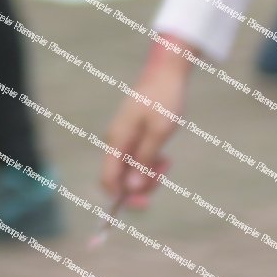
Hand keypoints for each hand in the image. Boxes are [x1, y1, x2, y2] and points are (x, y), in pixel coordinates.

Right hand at [100, 33, 197, 213]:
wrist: (166, 73)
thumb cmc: (164, 100)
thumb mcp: (160, 132)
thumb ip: (145, 161)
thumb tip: (131, 188)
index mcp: (117, 141)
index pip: (108, 180)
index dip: (123, 198)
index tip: (146, 203)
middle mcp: (115, 142)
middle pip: (120, 179)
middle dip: (142, 184)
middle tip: (165, 173)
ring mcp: (123, 140)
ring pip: (131, 171)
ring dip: (149, 174)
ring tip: (168, 162)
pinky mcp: (132, 137)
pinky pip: (137, 160)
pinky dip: (151, 164)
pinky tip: (165, 156)